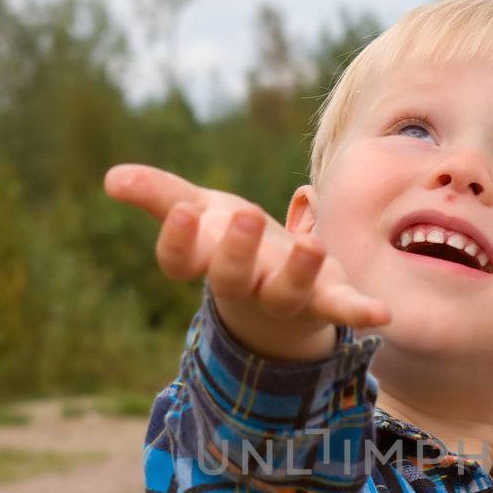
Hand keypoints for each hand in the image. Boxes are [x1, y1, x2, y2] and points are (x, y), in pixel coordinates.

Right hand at [104, 164, 390, 359]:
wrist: (281, 292)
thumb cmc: (233, 245)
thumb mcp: (201, 213)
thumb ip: (160, 195)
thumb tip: (110, 177)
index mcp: (207, 262)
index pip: (180, 261)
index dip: (177, 240)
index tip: (180, 212)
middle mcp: (244, 286)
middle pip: (232, 277)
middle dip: (237, 251)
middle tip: (244, 218)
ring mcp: (285, 297)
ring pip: (287, 293)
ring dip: (298, 272)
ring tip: (310, 246)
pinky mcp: (326, 301)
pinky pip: (341, 310)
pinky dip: (359, 312)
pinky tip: (382, 315)